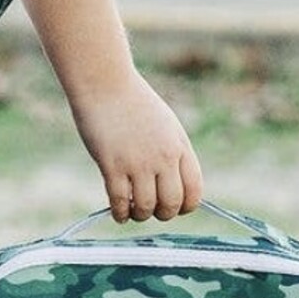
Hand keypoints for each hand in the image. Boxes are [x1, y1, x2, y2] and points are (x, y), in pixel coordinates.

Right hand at [67, 67, 203, 222]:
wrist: (104, 82)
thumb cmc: (132, 101)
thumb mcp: (165, 124)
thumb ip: (173, 152)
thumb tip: (172, 184)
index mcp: (179, 146)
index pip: (194, 191)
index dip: (184, 206)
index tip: (173, 207)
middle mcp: (163, 157)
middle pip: (171, 204)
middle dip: (162, 214)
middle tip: (150, 210)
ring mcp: (137, 162)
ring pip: (145, 207)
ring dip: (139, 215)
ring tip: (132, 211)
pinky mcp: (112, 165)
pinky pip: (120, 202)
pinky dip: (120, 213)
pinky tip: (118, 212)